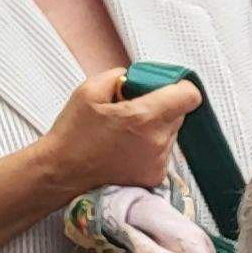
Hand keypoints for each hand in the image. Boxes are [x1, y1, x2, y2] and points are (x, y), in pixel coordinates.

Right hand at [36, 70, 199, 195]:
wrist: (61, 172)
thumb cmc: (73, 133)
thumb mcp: (89, 91)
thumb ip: (120, 75)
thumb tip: (137, 77)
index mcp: (144, 117)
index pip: (190, 97)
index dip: (179, 87)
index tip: (166, 87)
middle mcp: (158, 141)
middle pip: (179, 114)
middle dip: (162, 106)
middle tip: (133, 108)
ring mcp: (158, 162)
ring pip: (171, 133)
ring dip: (155, 128)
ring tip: (124, 131)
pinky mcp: (155, 176)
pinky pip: (163, 153)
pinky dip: (150, 147)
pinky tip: (125, 148)